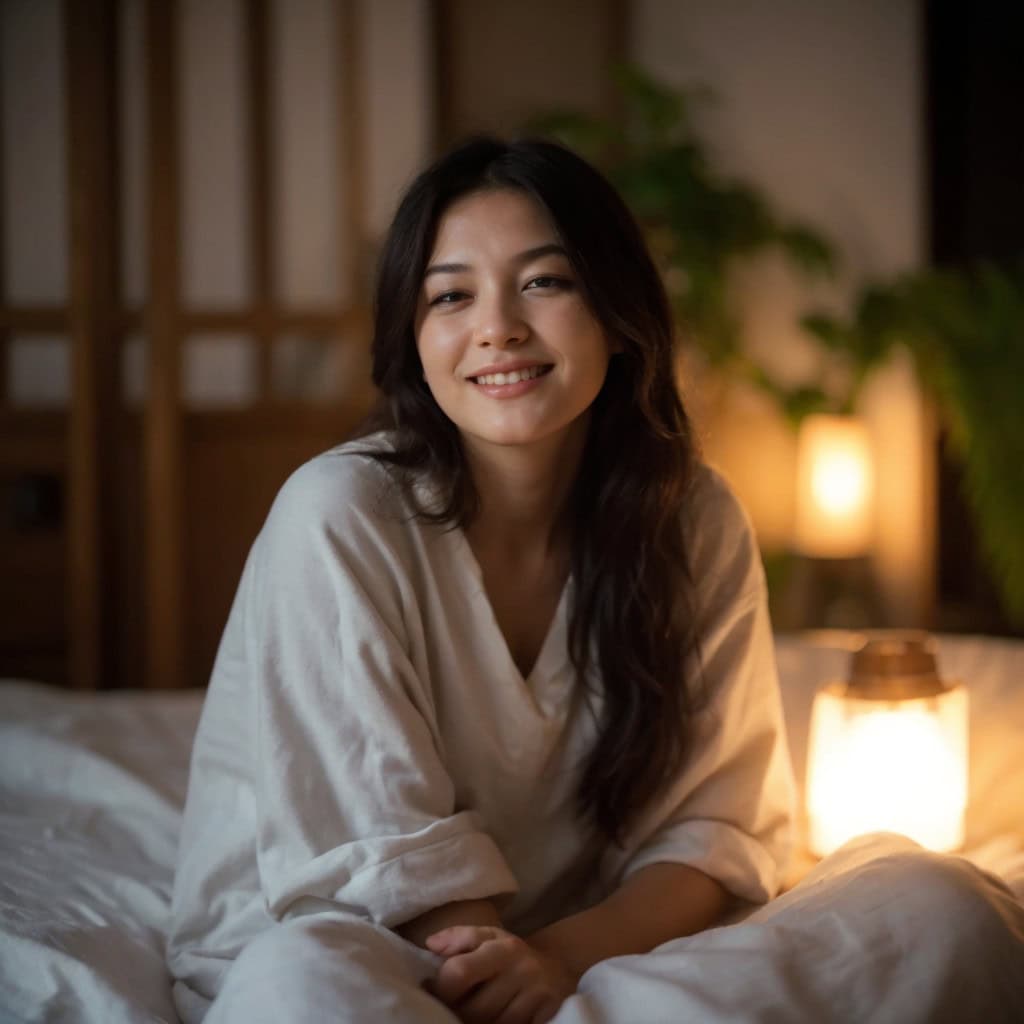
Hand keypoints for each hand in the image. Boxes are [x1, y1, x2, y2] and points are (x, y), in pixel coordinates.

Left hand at [426, 925, 575, 1023]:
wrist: (558, 970)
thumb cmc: (512, 955)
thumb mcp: (489, 936)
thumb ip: (459, 938)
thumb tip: (430, 945)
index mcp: (504, 948)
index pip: (460, 972)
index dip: (440, 988)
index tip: (433, 992)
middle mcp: (523, 971)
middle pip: (475, 1009)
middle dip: (458, 1013)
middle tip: (451, 1010)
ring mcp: (538, 998)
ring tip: (470, 1017)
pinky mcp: (549, 1017)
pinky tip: (491, 1023)